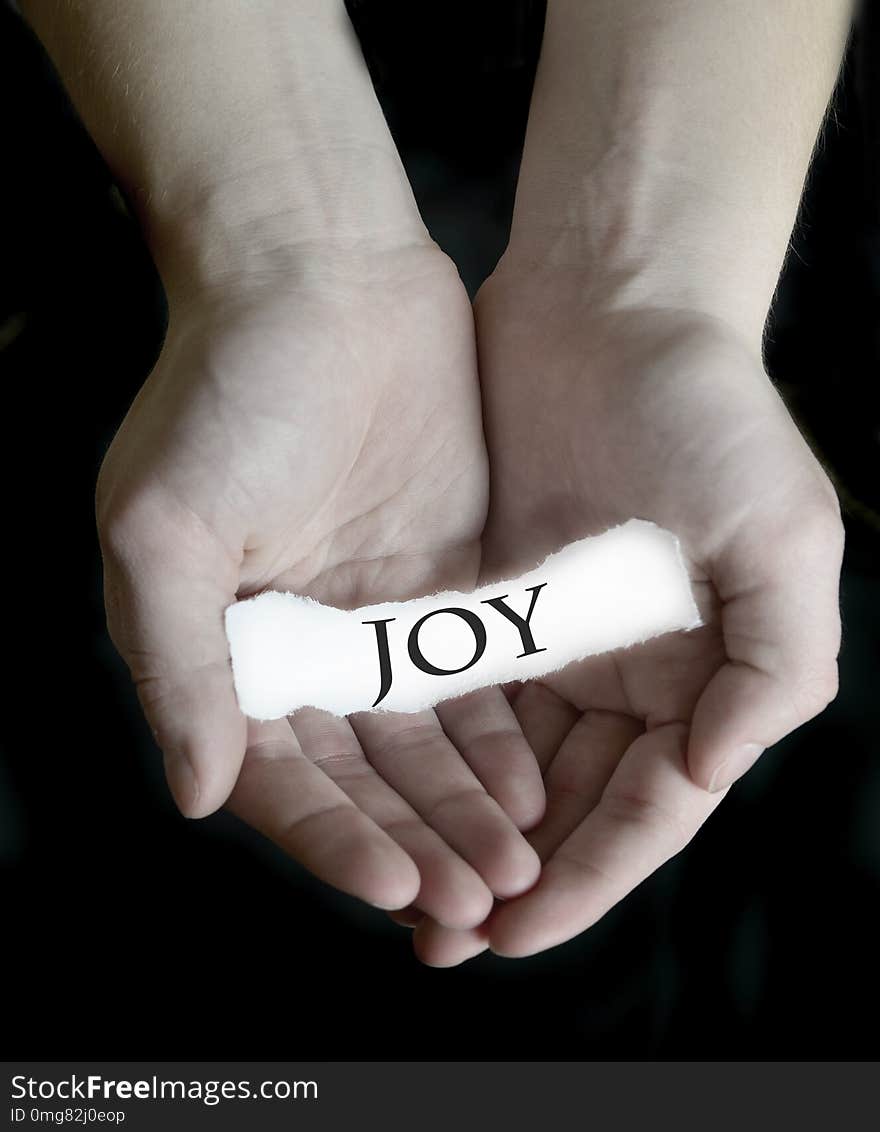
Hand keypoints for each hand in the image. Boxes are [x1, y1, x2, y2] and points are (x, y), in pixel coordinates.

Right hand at [96, 242, 542, 928]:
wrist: (316, 273)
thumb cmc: (223, 389)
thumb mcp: (166, 527)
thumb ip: (176, 664)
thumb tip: (194, 794)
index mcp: (223, 647)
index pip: (277, 776)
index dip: (331, 839)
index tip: (392, 886)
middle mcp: (299, 646)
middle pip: (361, 776)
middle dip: (414, 842)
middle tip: (475, 902)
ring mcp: (376, 615)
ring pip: (425, 741)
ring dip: (464, 807)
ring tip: (516, 865)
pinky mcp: (447, 579)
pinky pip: (475, 676)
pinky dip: (500, 734)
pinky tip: (533, 784)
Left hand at [411, 260, 842, 962]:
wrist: (611, 305)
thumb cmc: (707, 409)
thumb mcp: (783, 534)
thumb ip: (776, 663)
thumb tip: (714, 773)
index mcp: (701, 675)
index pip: (646, 806)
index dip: (591, 876)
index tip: (522, 930)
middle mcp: (627, 673)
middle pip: (568, 805)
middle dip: (513, 877)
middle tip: (443, 943)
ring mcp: (551, 640)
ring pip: (504, 767)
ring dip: (461, 832)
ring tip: (406, 897)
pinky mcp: (486, 599)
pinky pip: (454, 696)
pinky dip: (429, 753)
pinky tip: (387, 796)